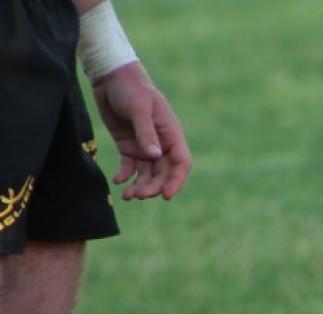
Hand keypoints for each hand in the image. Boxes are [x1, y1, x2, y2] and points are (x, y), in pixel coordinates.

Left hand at [90, 62, 190, 199]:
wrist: (111, 77)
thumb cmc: (131, 89)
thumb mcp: (139, 109)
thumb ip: (146, 133)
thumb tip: (155, 157)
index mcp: (171, 134)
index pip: (181, 163)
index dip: (176, 181)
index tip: (165, 195)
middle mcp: (161, 143)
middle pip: (163, 172)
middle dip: (154, 186)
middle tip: (140, 195)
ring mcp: (145, 146)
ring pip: (147, 173)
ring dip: (140, 185)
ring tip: (128, 196)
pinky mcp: (128, 145)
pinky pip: (130, 166)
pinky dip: (125, 175)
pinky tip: (118, 181)